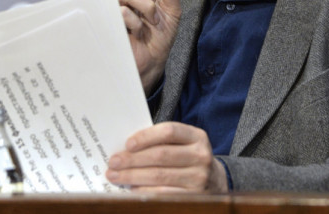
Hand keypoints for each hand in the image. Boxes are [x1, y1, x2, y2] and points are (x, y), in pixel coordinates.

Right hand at [103, 0, 181, 93]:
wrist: (153, 64)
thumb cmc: (159, 38)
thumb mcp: (172, 11)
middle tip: (153, 7)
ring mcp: (109, 10)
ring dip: (144, 6)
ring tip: (149, 23)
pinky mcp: (106, 25)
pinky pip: (120, 10)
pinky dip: (136, 21)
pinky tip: (139, 32)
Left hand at [105, 122, 227, 192]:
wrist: (215, 181)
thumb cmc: (187, 157)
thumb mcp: (182, 144)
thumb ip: (160, 141)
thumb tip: (125, 148)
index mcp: (197, 136)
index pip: (169, 131)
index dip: (146, 137)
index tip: (127, 144)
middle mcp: (201, 156)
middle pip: (161, 155)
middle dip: (133, 159)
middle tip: (113, 162)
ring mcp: (199, 177)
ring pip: (160, 175)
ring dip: (133, 176)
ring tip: (115, 176)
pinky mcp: (194, 196)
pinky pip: (164, 193)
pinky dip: (144, 191)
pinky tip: (131, 189)